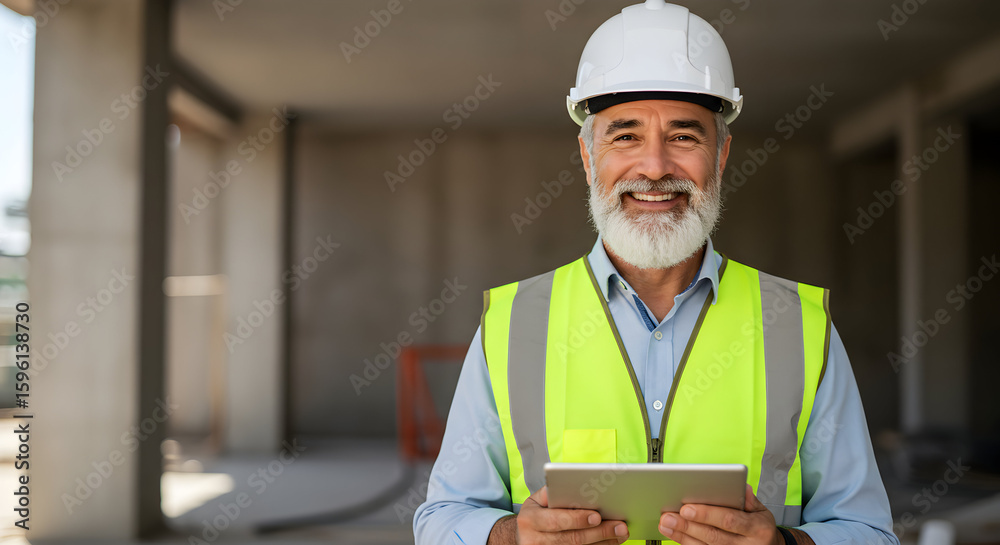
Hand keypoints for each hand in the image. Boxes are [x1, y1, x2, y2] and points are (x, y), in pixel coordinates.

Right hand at [508, 486, 629, 544]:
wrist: (523, 536)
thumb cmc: (535, 514)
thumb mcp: (536, 500)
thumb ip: (553, 493)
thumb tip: (576, 485)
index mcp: (529, 520)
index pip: (555, 521)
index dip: (577, 519)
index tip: (597, 516)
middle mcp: (534, 540)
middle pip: (572, 539)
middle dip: (599, 532)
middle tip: (620, 526)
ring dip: (603, 543)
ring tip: (621, 534)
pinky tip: (610, 542)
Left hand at [658, 484, 781, 544]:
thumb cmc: (760, 527)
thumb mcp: (762, 511)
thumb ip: (749, 499)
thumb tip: (739, 486)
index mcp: (758, 528)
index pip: (730, 520)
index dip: (707, 514)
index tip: (686, 508)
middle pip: (713, 536)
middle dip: (688, 526)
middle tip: (668, 516)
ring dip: (682, 536)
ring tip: (665, 524)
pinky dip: (687, 544)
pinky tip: (675, 535)